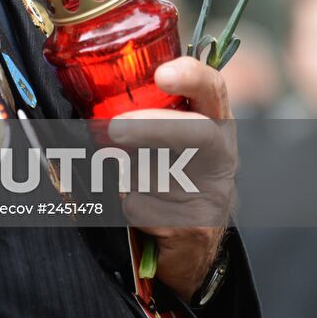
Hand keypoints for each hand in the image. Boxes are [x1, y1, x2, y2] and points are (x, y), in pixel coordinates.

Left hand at [109, 56, 235, 301]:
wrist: (195, 243)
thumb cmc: (174, 173)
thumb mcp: (173, 135)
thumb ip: (152, 108)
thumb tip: (95, 84)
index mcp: (214, 121)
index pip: (212, 88)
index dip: (190, 76)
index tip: (161, 74)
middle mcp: (221, 154)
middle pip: (195, 131)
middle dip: (153, 127)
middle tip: (116, 129)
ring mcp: (212, 194)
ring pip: (156, 173)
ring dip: (126, 172)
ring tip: (129, 176)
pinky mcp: (195, 228)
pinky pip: (143, 208)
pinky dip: (127, 204)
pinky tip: (140, 207)